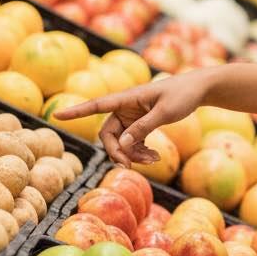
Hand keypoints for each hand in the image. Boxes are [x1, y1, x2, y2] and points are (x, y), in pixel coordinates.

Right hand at [55, 69, 214, 166]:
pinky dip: (140, 152)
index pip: (97, 104)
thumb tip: (122, 144)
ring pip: (121, 141)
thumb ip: (144, 127)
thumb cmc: (184, 95)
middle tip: (129, 166)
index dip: (77, 111)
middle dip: (117, 151)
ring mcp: (134, 116)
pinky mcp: (142, 123)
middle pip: (108, 134)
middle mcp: (127, 107)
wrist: (200, 89)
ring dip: (132, 154)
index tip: (57, 115)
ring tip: (153, 160)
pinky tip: (154, 157)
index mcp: (129, 98)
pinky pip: (132, 142)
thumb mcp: (166, 112)